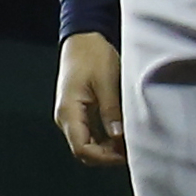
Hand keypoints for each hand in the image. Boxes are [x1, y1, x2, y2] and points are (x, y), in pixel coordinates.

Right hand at [55, 32, 127, 167]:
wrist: (82, 38)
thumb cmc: (92, 55)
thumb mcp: (106, 82)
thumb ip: (111, 111)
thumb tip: (118, 138)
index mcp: (68, 111)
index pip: (82, 148)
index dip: (104, 157)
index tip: (125, 154)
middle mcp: (65, 117)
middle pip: (83, 151)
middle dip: (107, 156)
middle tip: (131, 150)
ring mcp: (70, 115)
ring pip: (87, 144)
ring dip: (106, 148)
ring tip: (129, 142)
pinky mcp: (77, 112)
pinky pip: (89, 134)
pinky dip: (104, 139)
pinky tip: (121, 133)